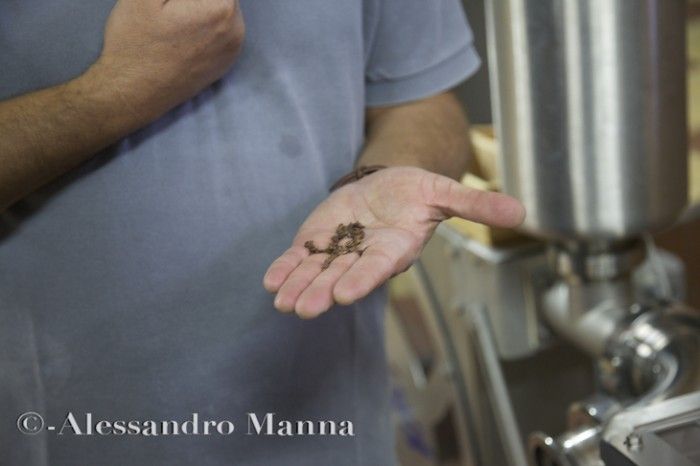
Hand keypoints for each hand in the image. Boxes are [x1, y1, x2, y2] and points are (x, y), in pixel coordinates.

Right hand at [92, 0, 244, 118]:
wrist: (134, 93)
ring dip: (202, 5)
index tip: (168, 4)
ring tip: (174, 16)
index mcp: (221, 7)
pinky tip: (181, 31)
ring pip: (223, 8)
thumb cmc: (135, 43)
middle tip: (170, 9)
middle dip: (194, 0)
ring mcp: (234, 48)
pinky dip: (207, 21)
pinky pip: (223, 29)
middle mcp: (237, 28)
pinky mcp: (226, 61)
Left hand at [263, 166, 524, 318]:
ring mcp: (339, 251)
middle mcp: (365, 256)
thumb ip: (476, 205)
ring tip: (282, 302)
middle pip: (342, 276)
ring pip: (316, 271)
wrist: (388, 185)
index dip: (362, 278)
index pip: (379, 266)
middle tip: (305, 309)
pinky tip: (270, 281)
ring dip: (299, 286)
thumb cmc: (417, 192)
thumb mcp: (444, 192)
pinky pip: (300, 257)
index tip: (344, 293)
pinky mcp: (319, 241)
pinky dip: (285, 268)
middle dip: (323, 292)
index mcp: (395, 248)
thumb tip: (522, 212)